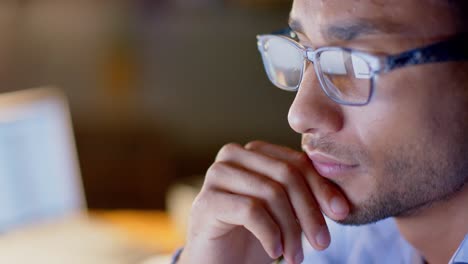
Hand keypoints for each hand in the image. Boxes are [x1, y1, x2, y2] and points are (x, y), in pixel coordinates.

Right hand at [178, 141, 349, 263]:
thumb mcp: (285, 211)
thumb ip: (304, 194)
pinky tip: (275, 252)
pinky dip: (270, 234)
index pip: (296, 161)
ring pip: (271, 193)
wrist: (219, 260)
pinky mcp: (208, 201)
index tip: (341, 213)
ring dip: (291, 230)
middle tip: (322, 242)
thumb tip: (341, 200)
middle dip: (309, 211)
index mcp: (254, 151)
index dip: (322, 187)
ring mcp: (217, 175)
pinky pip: (251, 211)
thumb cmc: (253, 234)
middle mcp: (233, 156)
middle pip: (286, 174)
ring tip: (296, 257)